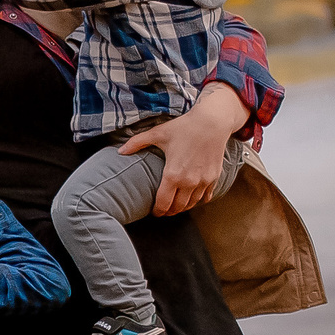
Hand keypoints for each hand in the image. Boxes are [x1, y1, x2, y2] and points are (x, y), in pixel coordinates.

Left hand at [120, 83, 245, 213]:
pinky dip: (198, 200)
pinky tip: (192, 198)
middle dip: (169, 211)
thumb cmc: (184, 127)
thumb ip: (137, 143)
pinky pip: (206, 197)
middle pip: (177, 207)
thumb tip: (120, 151)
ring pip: (192, 204)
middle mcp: (189, 182)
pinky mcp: (214, 177)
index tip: (154, 212)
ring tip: (175, 206)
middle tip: (163, 211)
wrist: (212, 122)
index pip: (163, 203)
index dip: (157, 211)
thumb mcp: (157, 134)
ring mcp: (203, 181)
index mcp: (173, 175)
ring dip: (183, 207)